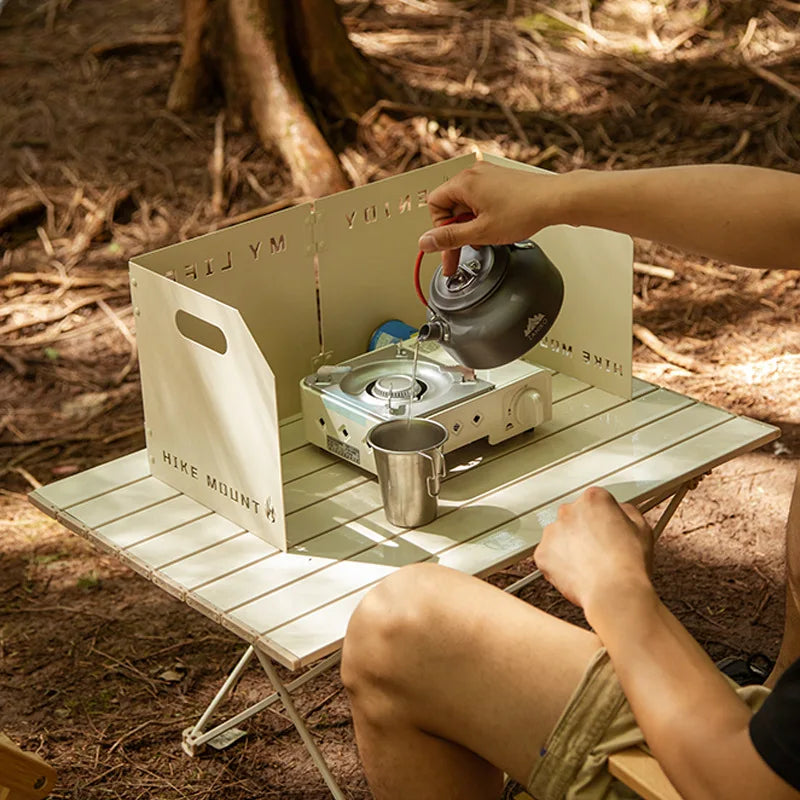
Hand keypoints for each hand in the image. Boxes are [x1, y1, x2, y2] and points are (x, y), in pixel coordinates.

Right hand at [418, 162, 566, 275]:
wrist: (555, 200)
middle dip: (457, 231)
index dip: (441, 230)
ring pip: (466, 205)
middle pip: (450, 206)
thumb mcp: (480, 233)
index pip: (435, 206)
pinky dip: (482, 217)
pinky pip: (481, 200)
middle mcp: (474, 174)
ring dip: (471, 225)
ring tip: (486, 237)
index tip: (449, 246)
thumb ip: (449, 238)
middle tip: (463, 252)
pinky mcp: (500, 181)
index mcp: (463, 182)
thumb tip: (425, 242)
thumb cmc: (524, 210)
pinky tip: (495, 228)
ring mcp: (488, 176)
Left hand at [534, 487, 653, 611]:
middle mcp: (569, 510)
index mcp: (594, 499)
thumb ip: (627, 511)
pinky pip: (548, 556)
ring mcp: (552, 531)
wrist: (615, 592)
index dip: (603, 520)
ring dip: (569, 546)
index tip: (606, 531)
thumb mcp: (641, 528)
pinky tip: (577, 573)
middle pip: (574, 517)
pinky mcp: (542, 553)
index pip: (594, 502)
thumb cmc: (630, 563)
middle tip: (599, 550)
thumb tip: (618, 510)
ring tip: (588, 565)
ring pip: (559, 536)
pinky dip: (558, 564)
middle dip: (583, 530)